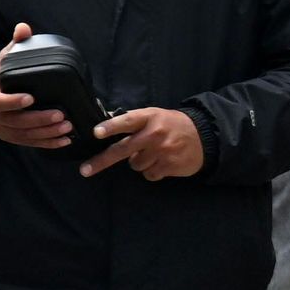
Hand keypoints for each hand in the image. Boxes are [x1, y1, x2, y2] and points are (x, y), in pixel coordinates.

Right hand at [0, 23, 77, 149]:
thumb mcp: (2, 61)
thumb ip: (14, 46)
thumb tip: (24, 27)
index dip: (14, 101)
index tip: (31, 98)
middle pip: (17, 121)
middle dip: (39, 119)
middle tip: (61, 114)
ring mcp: (4, 130)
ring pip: (25, 135)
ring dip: (47, 132)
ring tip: (67, 126)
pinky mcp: (13, 138)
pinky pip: (30, 144)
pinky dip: (48, 144)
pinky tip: (64, 140)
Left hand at [84, 105, 205, 180]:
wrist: (204, 136)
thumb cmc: (171, 125)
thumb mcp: (154, 116)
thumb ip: (133, 122)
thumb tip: (104, 127)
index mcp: (148, 118)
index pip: (126, 121)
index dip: (110, 127)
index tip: (96, 133)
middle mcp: (154, 134)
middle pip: (122, 149)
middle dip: (101, 161)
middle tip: (84, 170)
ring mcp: (162, 151)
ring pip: (134, 164)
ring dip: (138, 162)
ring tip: (152, 153)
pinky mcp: (170, 165)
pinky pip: (149, 174)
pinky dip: (151, 171)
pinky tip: (161, 162)